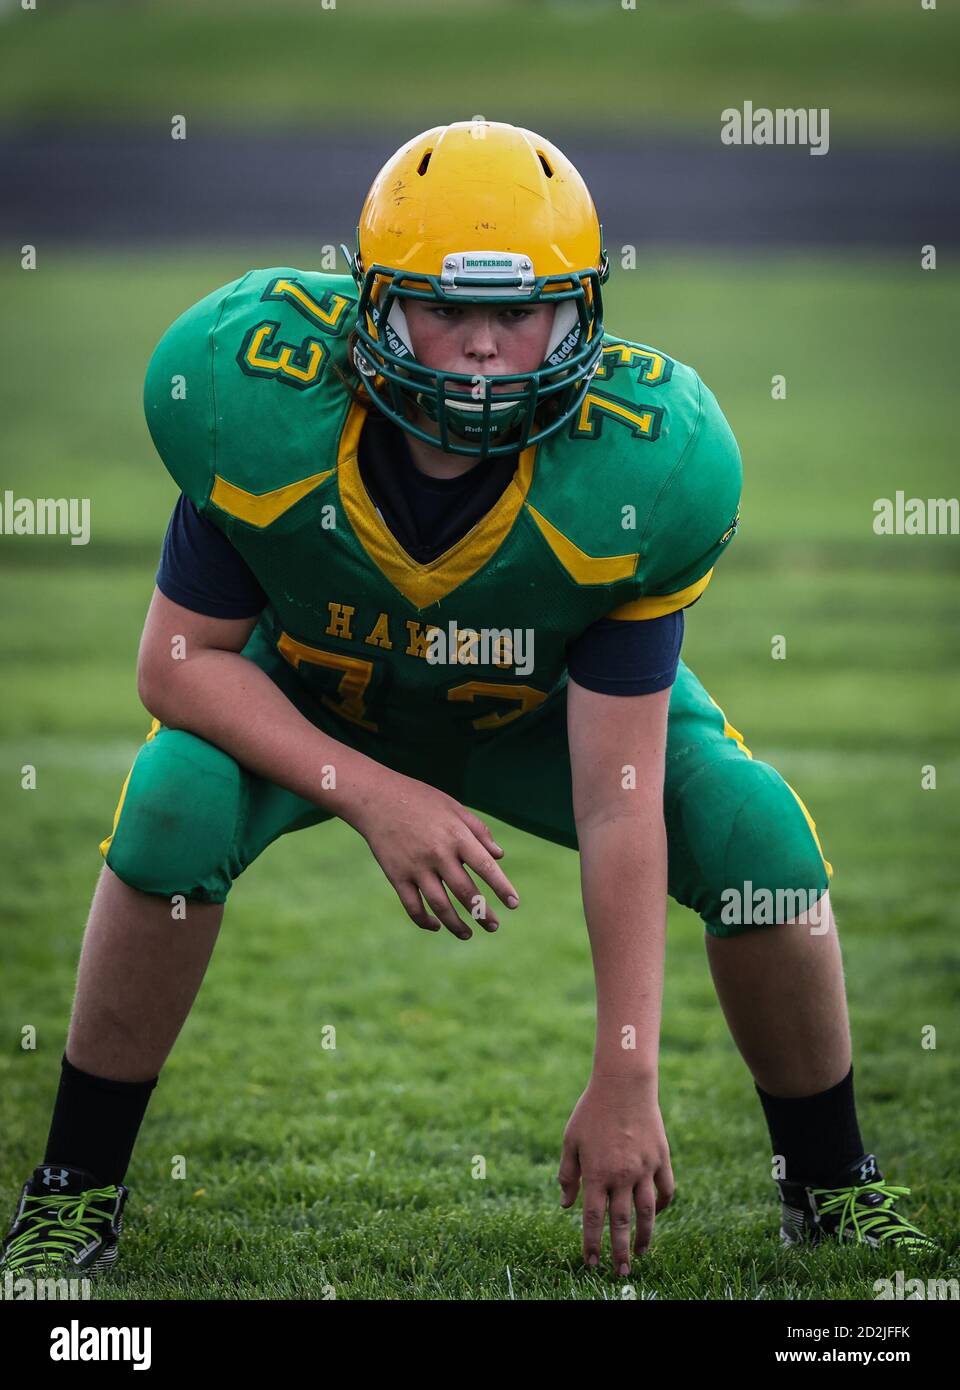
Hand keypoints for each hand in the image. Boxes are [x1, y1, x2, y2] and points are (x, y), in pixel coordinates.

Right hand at [347, 768, 518, 939]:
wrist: (376, 798)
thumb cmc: (419, 799)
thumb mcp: (454, 807)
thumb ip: (478, 831)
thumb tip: (499, 856)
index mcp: (456, 835)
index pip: (485, 867)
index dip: (502, 888)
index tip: (514, 904)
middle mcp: (438, 854)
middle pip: (465, 892)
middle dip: (482, 913)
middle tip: (493, 926)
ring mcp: (416, 867)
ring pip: (440, 906)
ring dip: (456, 925)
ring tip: (468, 934)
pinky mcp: (396, 876)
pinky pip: (413, 907)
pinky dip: (425, 921)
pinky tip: (436, 926)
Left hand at [558, 1074, 673, 1274]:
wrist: (624, 1084)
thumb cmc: (592, 1110)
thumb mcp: (571, 1140)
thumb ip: (568, 1174)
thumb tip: (566, 1206)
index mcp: (596, 1173)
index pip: (593, 1219)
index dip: (591, 1244)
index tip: (591, 1263)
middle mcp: (621, 1175)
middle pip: (622, 1223)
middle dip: (620, 1251)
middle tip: (620, 1273)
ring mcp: (644, 1168)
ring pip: (647, 1212)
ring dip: (645, 1236)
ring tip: (641, 1254)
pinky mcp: (661, 1158)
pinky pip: (666, 1189)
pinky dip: (664, 1205)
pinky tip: (657, 1214)